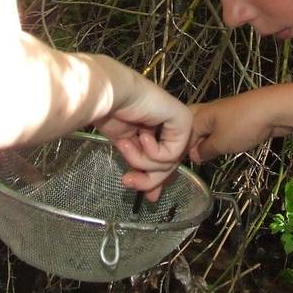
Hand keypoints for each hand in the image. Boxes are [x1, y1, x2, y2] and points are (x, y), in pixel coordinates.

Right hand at [92, 63, 192, 201]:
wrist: (109, 95)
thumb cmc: (110, 113)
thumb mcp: (128, 148)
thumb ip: (141, 166)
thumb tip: (150, 196)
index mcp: (158, 130)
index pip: (165, 163)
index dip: (155, 181)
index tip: (148, 197)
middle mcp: (171, 127)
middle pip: (168, 167)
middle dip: (149, 180)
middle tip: (129, 181)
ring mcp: (179, 123)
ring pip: (169, 163)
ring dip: (143, 161)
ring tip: (127, 146)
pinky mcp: (183, 120)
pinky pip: (172, 153)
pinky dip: (154, 152)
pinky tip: (143, 136)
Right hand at [188, 88, 282, 163]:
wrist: (275, 108)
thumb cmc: (243, 125)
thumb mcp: (220, 143)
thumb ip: (205, 150)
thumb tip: (194, 155)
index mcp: (200, 115)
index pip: (184, 135)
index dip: (182, 151)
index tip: (184, 168)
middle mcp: (209, 111)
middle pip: (192, 125)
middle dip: (190, 141)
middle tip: (190, 158)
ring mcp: (225, 112)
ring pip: (208, 127)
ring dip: (205, 139)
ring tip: (204, 156)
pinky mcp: (238, 116)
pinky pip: (222, 128)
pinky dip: (219, 137)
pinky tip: (222, 146)